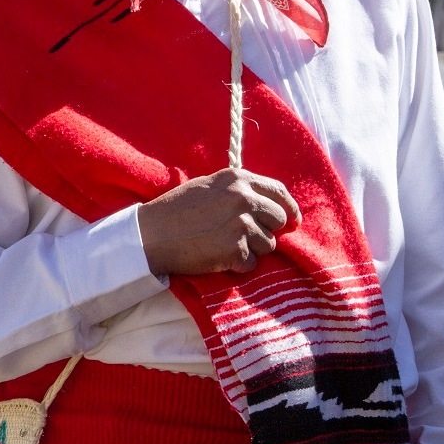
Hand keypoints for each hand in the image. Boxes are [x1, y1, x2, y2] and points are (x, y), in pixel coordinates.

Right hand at [138, 168, 299, 276]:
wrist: (152, 234)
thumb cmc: (176, 209)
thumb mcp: (208, 187)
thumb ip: (238, 190)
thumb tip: (268, 204)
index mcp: (237, 179)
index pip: (279, 192)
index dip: (290, 208)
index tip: (292, 221)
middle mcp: (243, 199)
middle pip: (279, 219)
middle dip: (268, 230)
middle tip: (246, 236)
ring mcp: (241, 225)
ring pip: (269, 244)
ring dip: (252, 249)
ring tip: (225, 245)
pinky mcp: (236, 250)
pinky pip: (252, 263)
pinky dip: (238, 264)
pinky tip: (218, 256)